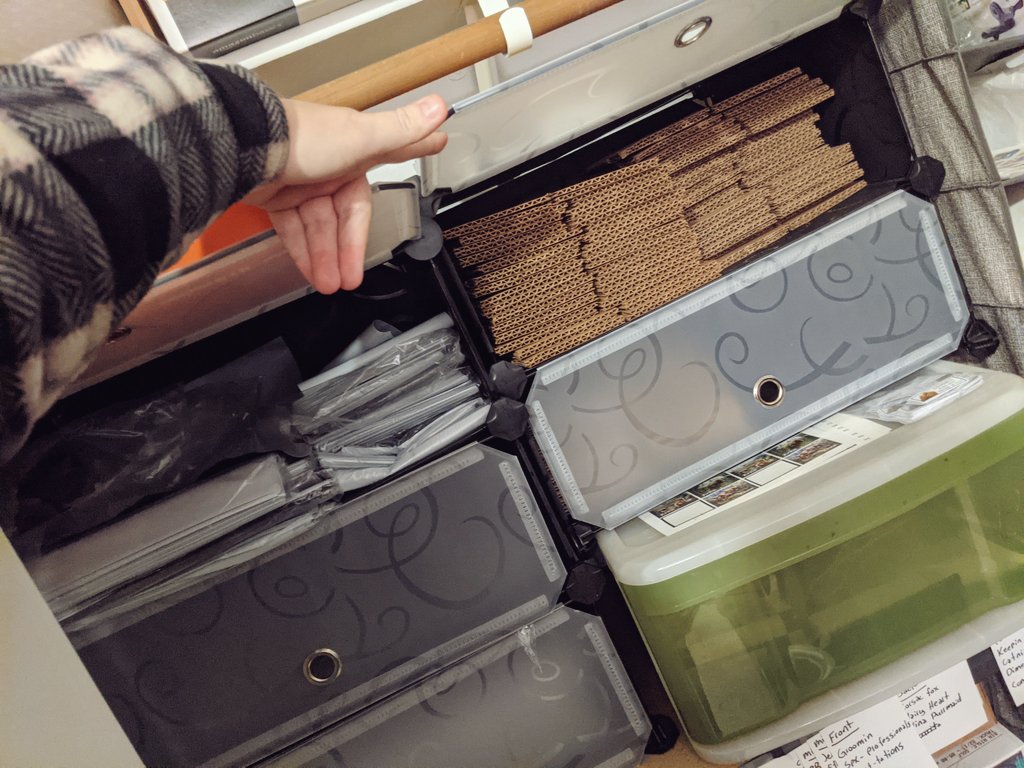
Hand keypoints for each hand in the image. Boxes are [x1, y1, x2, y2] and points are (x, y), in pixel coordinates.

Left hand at [245, 95, 447, 292]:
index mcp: (354, 148)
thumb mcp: (362, 137)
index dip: (414, 153)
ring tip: (330, 283)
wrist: (246, 146)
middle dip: (348, 247)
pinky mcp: (275, 196)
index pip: (391, 156)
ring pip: (319, 227)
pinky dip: (301, 251)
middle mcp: (329, 165)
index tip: (437, 146)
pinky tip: (309, 270)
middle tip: (353, 277)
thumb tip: (440, 106)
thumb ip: (402, 130)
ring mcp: (301, 182)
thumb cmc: (303, 138)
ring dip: (325, 257)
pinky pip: (294, 230)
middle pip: (345, 214)